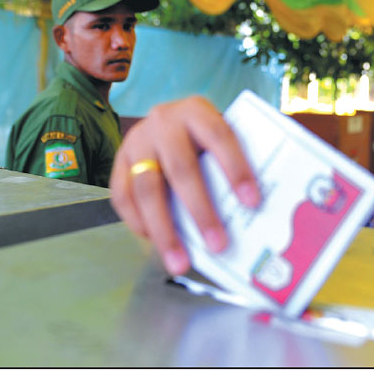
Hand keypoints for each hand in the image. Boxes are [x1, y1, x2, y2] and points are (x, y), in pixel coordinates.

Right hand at [110, 96, 260, 274]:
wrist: (167, 119)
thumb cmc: (203, 136)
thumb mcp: (219, 136)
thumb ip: (232, 161)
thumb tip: (253, 209)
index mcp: (197, 110)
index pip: (220, 138)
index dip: (236, 169)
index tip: (252, 202)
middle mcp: (164, 122)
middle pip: (181, 169)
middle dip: (201, 211)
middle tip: (218, 245)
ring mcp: (138, 141)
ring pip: (147, 188)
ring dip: (165, 230)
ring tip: (180, 262)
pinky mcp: (119, 160)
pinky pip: (123, 197)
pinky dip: (138, 223)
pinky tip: (155, 243)